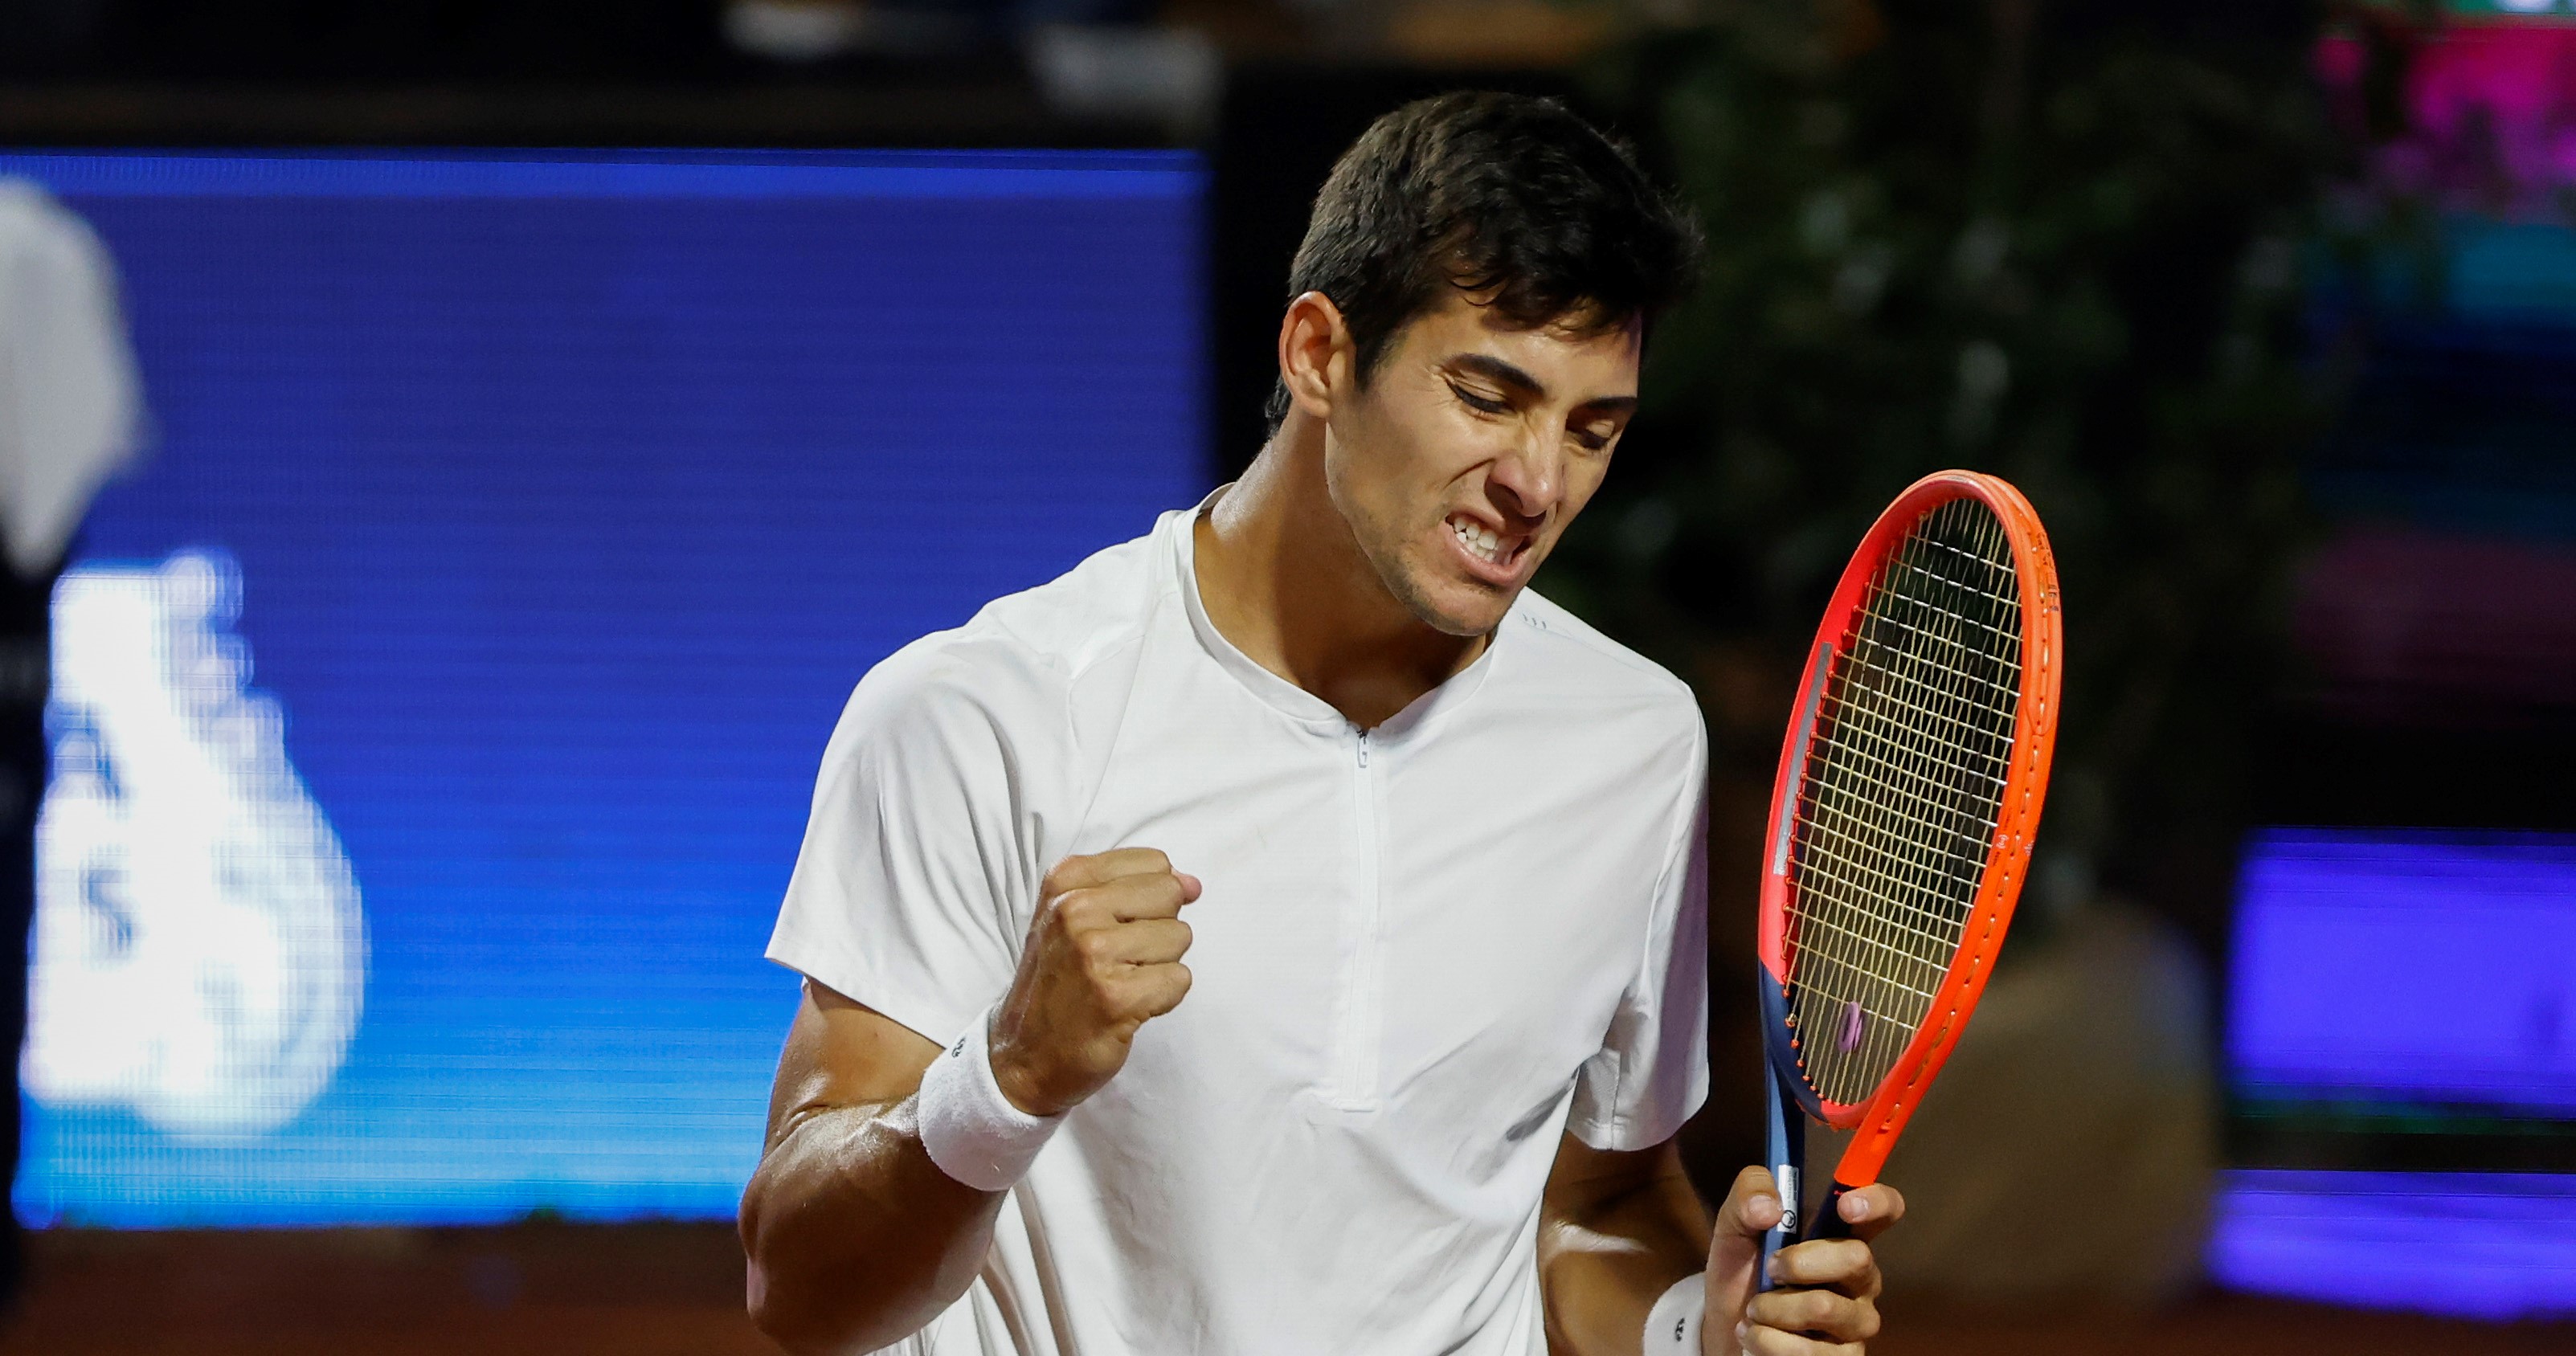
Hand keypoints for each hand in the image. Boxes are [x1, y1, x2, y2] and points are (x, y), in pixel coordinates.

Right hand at [987, 848, 1199, 1116]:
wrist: (1024, 1057)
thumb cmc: (1059, 984)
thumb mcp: (1075, 918)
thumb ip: (1135, 889)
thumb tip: (1193, 884)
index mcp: (1065, 880)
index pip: (1154, 864)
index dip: (1149, 901)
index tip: (1115, 929)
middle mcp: (1074, 909)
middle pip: (1169, 894)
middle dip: (1157, 930)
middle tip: (1118, 961)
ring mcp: (1093, 952)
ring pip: (1179, 937)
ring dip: (1159, 967)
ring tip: (1118, 984)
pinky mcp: (1116, 996)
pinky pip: (1179, 979)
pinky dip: (1162, 999)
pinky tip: (1127, 1008)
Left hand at [1701, 1167, 1902, 1354]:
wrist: (1726, 1326)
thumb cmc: (1743, 1270)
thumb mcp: (1734, 1223)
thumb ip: (1750, 1193)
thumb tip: (1769, 1208)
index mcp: (1842, 1236)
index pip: (1885, 1210)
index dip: (1876, 1202)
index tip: (1844, 1205)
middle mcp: (1861, 1279)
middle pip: (1857, 1258)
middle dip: (1798, 1262)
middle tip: (1769, 1270)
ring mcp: (1857, 1322)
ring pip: (1825, 1307)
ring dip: (1773, 1308)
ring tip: (1754, 1311)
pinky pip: (1810, 1352)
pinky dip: (1768, 1342)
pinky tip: (1756, 1336)